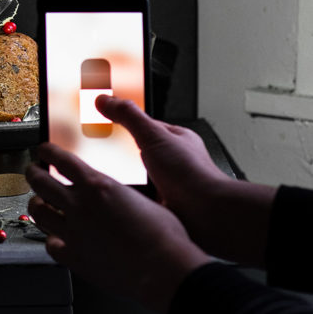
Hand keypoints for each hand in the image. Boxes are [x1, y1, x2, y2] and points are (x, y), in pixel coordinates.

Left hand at [26, 142, 208, 313]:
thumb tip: (115, 192)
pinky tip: (55, 238)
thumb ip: (119, 192)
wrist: (161, 268)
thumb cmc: (162, 234)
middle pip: (41, 182)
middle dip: (33, 174)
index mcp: (98, 185)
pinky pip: (50, 245)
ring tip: (38, 202)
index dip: (47, 152)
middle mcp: (80, 205)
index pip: (61, 159)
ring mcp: (73, 232)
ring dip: (36, 204)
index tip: (43, 150)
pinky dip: (51, 239)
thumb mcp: (141, 197)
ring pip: (38, 213)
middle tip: (33, 172)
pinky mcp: (74, 257)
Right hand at [93, 96, 227, 218]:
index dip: (126, 123)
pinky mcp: (169, 206)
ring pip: (144, 179)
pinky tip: (126, 203)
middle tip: (104, 156)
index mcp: (177, 139)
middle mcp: (177, 161)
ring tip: (112, 183)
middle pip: (143, 153)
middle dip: (125, 157)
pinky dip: (135, 202)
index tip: (106, 121)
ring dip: (130, 183)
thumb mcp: (153, 136)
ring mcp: (173, 184)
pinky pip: (145, 201)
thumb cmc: (192, 174)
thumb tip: (106, 100)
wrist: (208, 214)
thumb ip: (128, 116)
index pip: (147, 125)